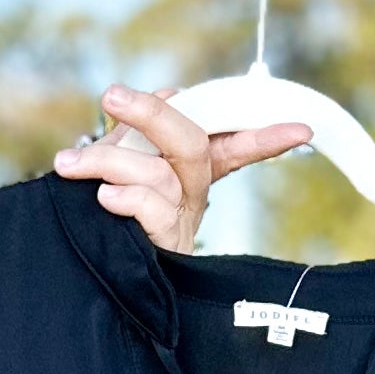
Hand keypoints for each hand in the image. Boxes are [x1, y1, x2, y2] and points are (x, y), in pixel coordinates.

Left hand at [53, 84, 310, 254]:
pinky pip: (152, 208)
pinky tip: (102, 197)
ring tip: (70, 165)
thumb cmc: (103, 217)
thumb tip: (169, 92)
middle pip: (192, 143)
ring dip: (108, 160)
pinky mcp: (163, 248)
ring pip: (158, 173)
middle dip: (152, 113)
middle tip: (111, 94)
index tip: (304, 131)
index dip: (266, 137)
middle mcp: (192, 195)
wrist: (85, 281)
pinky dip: (125, 197)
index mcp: (191, 172)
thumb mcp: (122, 165)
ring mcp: (179, 222)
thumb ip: (139, 133)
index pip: (234, 145)